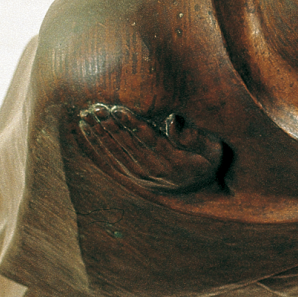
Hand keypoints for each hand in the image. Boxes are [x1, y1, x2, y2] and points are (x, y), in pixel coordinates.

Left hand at [76, 103, 223, 194]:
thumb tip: (173, 121)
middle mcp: (156, 172)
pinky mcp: (130, 178)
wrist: (198, 188)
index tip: (119, 109)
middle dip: (111, 126)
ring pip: (116, 153)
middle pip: (129, 146)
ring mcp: (141, 177)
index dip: (133, 125)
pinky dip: (95, 145)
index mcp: (176, 162)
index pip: (150, 141)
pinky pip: (109, 160)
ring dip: (99, 133)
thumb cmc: (207, 159)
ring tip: (86, 114)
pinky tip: (85, 129)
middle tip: (96, 108)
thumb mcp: (213, 148)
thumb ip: (196, 136)